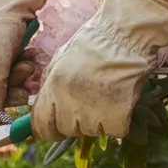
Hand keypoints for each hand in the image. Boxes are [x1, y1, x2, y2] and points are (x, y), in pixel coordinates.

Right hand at [0, 0, 47, 108]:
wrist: (13, 8)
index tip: (1, 113)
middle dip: (11, 91)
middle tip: (20, 79)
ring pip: (9, 88)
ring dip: (21, 77)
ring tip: (26, 62)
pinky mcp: (8, 62)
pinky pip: (19, 76)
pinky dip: (26, 67)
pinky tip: (29, 55)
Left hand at [31, 0, 167, 140]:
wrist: (126, 35)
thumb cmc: (93, 43)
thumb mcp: (60, 60)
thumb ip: (49, 87)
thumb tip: (42, 108)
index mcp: (53, 89)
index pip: (41, 126)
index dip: (47, 129)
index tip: (54, 128)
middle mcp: (70, 104)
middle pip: (66, 131)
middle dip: (75, 122)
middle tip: (88, 103)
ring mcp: (93, 112)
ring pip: (90, 132)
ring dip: (98, 121)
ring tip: (107, 96)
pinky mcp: (117, 116)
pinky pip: (114, 131)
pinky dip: (119, 121)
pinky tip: (121, 102)